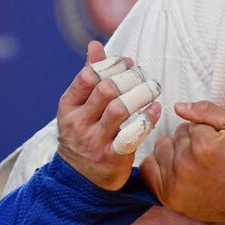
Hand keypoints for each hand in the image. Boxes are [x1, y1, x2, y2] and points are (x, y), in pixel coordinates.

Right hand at [57, 41, 163, 189]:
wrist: (79, 179)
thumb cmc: (82, 133)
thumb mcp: (77, 106)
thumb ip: (88, 76)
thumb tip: (95, 45)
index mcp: (68, 107)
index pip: (88, 77)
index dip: (111, 65)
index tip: (128, 63)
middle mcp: (78, 124)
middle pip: (106, 90)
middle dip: (130, 78)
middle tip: (144, 76)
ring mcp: (94, 142)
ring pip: (120, 109)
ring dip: (141, 94)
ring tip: (153, 88)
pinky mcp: (112, 159)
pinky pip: (133, 134)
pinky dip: (147, 119)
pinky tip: (156, 108)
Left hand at [140, 100, 224, 224]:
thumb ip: (209, 111)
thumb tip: (178, 106)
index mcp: (203, 144)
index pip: (191, 123)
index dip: (206, 131)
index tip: (217, 144)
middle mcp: (185, 162)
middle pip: (175, 135)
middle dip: (190, 141)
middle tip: (208, 156)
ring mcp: (174, 181)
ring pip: (161, 148)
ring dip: (174, 152)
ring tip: (194, 163)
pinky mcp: (167, 196)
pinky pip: (148, 168)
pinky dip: (159, 165)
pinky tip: (174, 168)